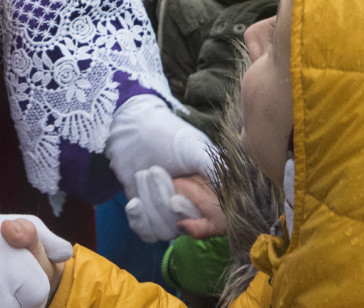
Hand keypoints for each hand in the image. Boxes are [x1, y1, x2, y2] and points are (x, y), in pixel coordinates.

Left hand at [105, 97, 216, 240]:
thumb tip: (229, 187)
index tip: (175, 201)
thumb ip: (211, 169)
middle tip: (155, 171)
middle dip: (165, 204)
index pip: (213, 221)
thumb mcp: (195, 149)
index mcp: (210, 190)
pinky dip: (140, 221)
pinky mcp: (150, 214)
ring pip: (164, 230)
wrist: (134, 130)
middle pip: (185, 225)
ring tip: (144, 174)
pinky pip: (148, 233)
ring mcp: (170, 211)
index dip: (198, 220)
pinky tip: (134, 204)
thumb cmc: (170, 135)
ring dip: (151, 205)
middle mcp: (193, 204)